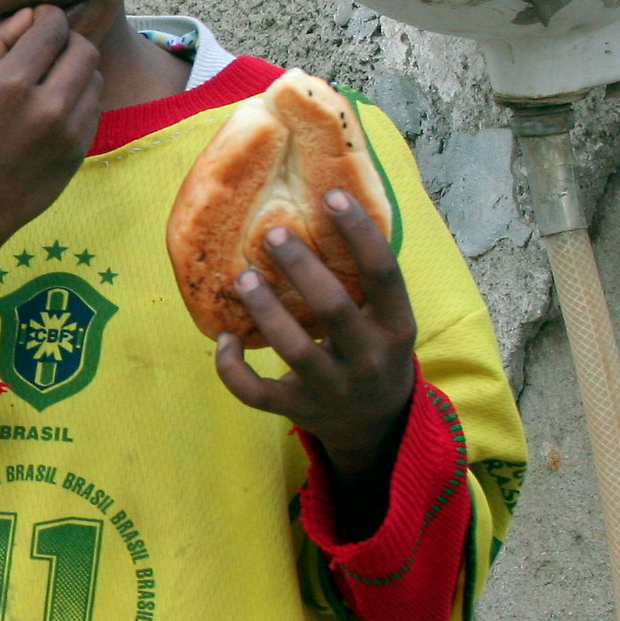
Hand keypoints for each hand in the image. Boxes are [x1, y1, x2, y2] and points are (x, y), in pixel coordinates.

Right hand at [0, 6, 101, 322]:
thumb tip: (33, 14)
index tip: (34, 26)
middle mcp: (46, 107)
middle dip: (66, 42)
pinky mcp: (78, 153)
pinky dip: (78, 101)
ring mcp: (67, 134)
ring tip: (45, 86)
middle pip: (83, 48)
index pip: (52, 27)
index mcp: (9, 86)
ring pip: (95, 77)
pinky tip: (50, 112)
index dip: (45, 19)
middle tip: (43, 54)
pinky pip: (93, 109)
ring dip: (75, 72)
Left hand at [213, 191, 415, 481]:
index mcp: (396, 327)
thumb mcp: (386, 319)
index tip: (331, 196)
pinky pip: (257, 392)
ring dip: (265, 311)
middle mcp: (369, 359)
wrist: (376, 424)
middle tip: (271, 233)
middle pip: (334, 309)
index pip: (384, 274)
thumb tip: (325, 204)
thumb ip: (364, 281)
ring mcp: (333, 388)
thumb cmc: (373, 350)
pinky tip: (223, 340)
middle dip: (301, 268)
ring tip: (242, 278)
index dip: (360, 233)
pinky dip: (233, 369)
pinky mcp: (299, 409)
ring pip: (294, 349)